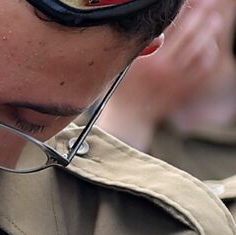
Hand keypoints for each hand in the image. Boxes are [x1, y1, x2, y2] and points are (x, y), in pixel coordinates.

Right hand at [97, 0, 222, 149]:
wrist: (129, 120)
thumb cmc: (121, 92)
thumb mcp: (122, 67)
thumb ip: (139, 49)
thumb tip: (158, 31)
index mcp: (145, 60)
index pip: (166, 28)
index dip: (178, 12)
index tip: (185, 2)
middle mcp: (163, 68)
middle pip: (188, 34)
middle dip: (200, 15)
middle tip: (210, 2)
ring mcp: (176, 78)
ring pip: (200, 49)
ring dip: (209, 32)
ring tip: (215, 19)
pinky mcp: (185, 88)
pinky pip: (204, 68)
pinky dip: (210, 54)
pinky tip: (210, 45)